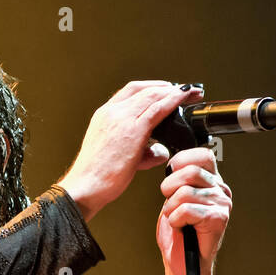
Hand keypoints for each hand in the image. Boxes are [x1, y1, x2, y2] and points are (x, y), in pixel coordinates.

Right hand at [58, 81, 204, 222]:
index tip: (166, 90)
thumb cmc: (98, 177)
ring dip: (174, 92)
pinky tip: (184, 98)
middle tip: (185, 90)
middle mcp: (111, 112)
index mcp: (104, 116)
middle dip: (167, 87)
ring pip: (152, 95)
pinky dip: (174, 100)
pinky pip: (158, 108)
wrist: (86, 187)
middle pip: (144, 89)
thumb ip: (142, 151)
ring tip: (190, 93)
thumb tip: (159, 151)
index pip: (131, 92)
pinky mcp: (133, 130)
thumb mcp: (119, 157)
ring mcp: (121, 118)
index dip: (152, 88)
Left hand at [157, 147, 231, 274]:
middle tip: (169, 204)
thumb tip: (171, 163)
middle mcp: (220, 190)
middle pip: (189, 172)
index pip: (202, 155)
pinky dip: (176, 219)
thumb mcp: (173, 199)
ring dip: (171, 208)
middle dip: (169, 188)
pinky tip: (182, 227)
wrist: (181, 263)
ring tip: (176, 219)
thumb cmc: (178, 234)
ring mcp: (222, 204)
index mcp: (211, 181)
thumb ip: (178, 179)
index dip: (181, 161)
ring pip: (185, 192)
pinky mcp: (218, 219)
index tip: (171, 175)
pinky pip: (187, 209)